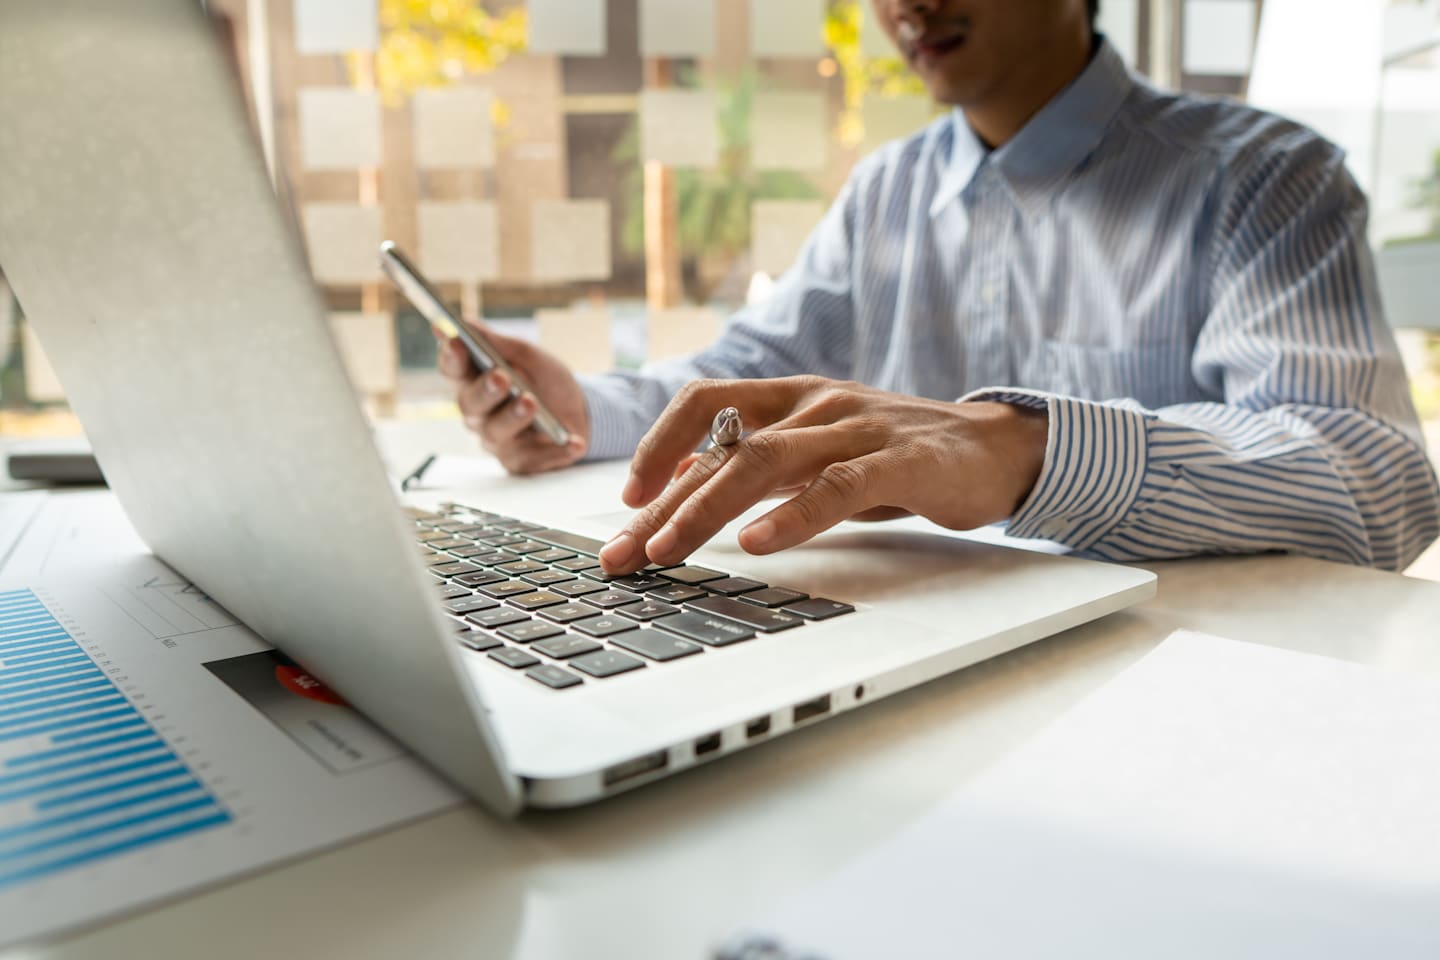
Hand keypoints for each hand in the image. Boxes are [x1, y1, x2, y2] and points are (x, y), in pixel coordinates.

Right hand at [436, 324, 588, 474]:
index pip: (453, 369)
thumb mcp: (530, 356)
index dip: (451, 357)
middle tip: (500, 377)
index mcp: (474, 381)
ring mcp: (497, 440)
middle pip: (470, 404)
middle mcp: (479, 413)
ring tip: (530, 402)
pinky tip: (574, 442)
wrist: (582, 412)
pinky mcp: (519, 462)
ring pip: (495, 431)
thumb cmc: (547, 382)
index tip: (454, 341)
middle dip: (484, 390)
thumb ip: (499, 343)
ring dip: (514, 416)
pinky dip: (556, 449)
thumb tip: (467, 323)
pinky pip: (534, 458)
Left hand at [597, 376, 1048, 573]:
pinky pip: (837, 486)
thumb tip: (684, 481)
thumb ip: (761, 463)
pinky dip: (792, 516)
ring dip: (707, 509)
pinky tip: (757, 544)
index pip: (707, 404)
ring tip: (668, 550)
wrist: (996, 448)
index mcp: (794, 397)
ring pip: (766, 461)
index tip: (629, 500)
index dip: (659, 446)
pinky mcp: (903, 460)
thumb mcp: (821, 453)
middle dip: (665, 504)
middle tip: (623, 553)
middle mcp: (818, 404)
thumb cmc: (901, 454)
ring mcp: (859, 428)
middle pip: (724, 445)